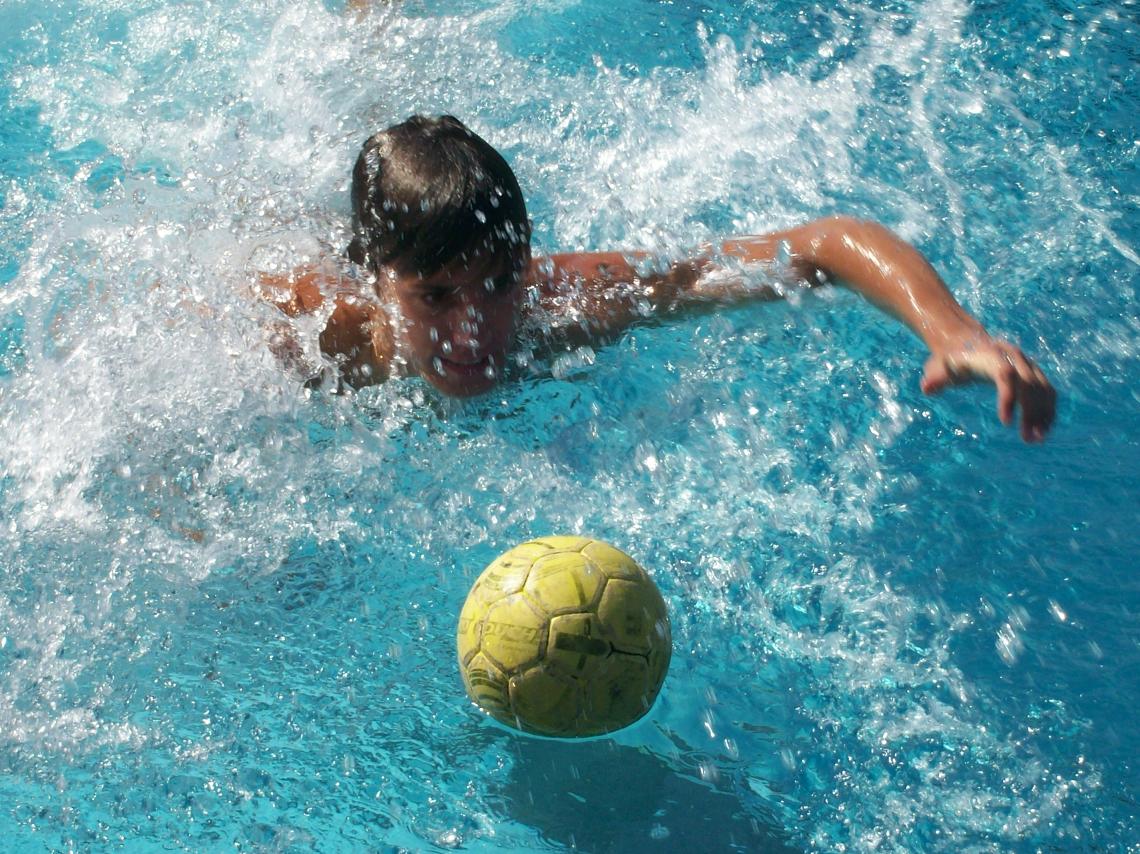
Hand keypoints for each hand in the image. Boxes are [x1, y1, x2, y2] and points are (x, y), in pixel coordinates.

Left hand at [920, 335, 1055, 442]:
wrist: (966, 342)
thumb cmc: (951, 360)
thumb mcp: (938, 367)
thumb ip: (935, 377)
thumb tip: (926, 388)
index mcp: (991, 355)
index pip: (1005, 375)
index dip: (1008, 397)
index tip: (1005, 423)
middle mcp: (1014, 357)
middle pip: (1029, 384)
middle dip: (1031, 412)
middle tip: (1027, 438)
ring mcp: (1026, 364)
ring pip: (1043, 388)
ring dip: (1044, 414)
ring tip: (1036, 439)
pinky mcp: (1033, 372)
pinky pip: (1047, 391)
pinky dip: (1048, 410)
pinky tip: (1043, 430)